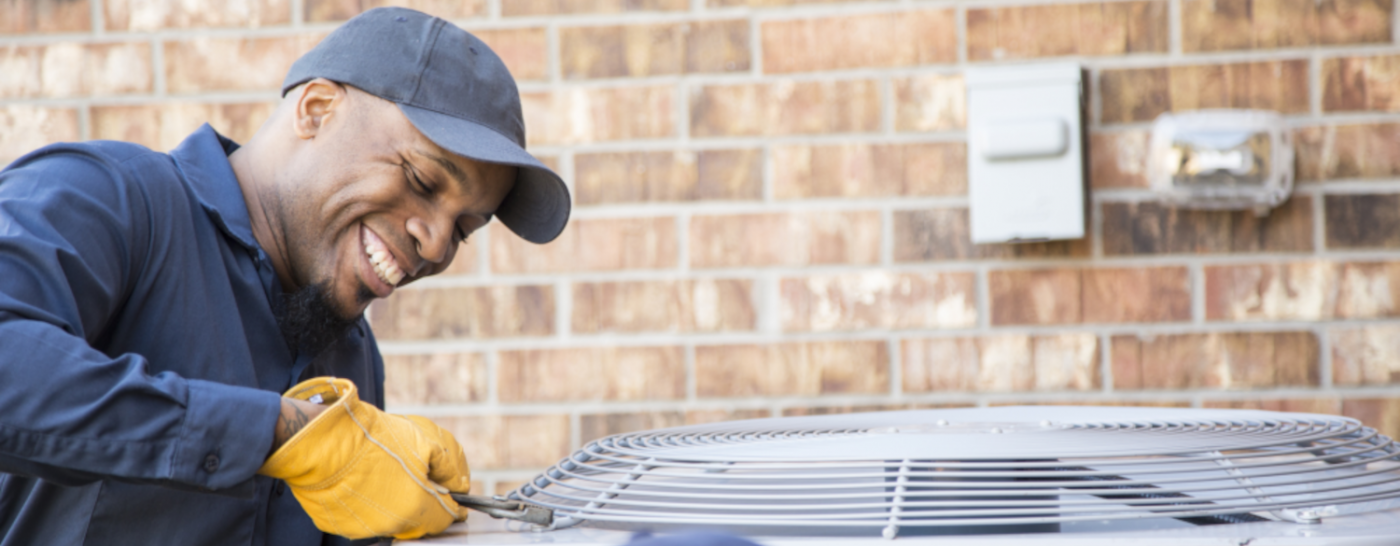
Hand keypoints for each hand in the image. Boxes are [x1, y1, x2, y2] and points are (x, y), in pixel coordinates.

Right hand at [257, 377, 470, 539]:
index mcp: (416, 507)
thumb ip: (449, 469)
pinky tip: (364, 481)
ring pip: (390, 520)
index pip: (445, 518)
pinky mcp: (341, 525)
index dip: (452, 505)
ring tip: (386, 475)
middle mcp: (392, 525)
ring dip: (395, 504)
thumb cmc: (375, 439)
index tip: (454, 499)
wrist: (324, 442)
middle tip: (418, 481)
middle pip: (418, 522)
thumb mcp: (426, 443)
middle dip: (423, 504)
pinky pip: (363, 517)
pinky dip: (368, 504)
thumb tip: (459, 483)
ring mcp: (364, 528)